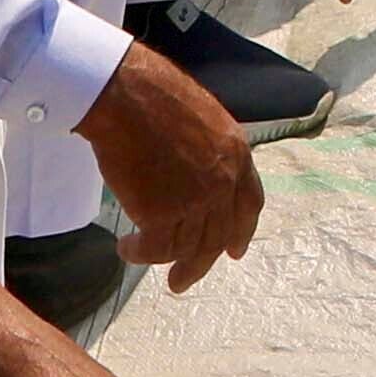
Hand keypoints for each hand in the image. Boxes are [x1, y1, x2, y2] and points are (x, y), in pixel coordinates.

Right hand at [78, 41, 265, 286]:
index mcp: (236, 153)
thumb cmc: (153, 96)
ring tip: (137, 255)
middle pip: (217, 235)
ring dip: (163, 259)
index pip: (249, 203)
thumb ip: (206, 152)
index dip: (241, 231)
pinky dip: (139, 253)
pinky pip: (154, 248)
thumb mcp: (201, 119)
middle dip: (200, 263)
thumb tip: (193, 176)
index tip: (234, 252)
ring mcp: (195, 200)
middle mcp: (223, 181)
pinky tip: (126, 248)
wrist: (126, 94)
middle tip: (181, 281)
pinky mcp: (163, 213)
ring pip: (185, 246)